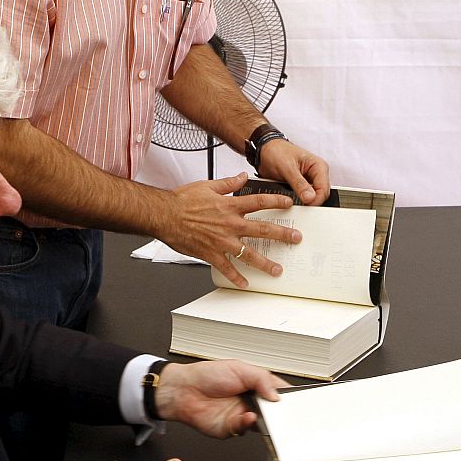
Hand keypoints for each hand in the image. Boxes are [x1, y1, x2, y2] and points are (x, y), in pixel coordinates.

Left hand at [155, 359, 283, 437]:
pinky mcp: (231, 428)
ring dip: (265, 421)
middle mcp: (251, 402)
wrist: (184, 389)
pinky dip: (248, 424)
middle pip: (273, 411)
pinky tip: (247, 417)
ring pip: (262, 424)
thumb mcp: (239, 368)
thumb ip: (262, 379)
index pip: (278, 393)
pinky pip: (245, 429)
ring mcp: (242, 416)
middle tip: (283, 411)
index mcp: (255, 386)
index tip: (297, 400)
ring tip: (264, 412)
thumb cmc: (206, 375)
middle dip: (280, 413)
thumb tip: (277, 394)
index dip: (287, 397)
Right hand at [156, 173, 300, 287]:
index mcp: (230, 206)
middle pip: (263, 230)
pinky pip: (227, 268)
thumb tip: (242, 177)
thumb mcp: (207, 186)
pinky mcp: (211, 254)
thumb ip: (228, 183)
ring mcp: (222, 241)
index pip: (260, 202)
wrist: (164, 215)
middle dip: (282, 235)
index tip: (289, 203)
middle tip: (295, 239)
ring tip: (277, 270)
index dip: (276, 201)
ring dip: (265, 264)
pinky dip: (236, 277)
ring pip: (249, 254)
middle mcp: (230, 224)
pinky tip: (245, 283)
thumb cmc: (182, 200)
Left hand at [256, 139, 330, 205]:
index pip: (324, 189)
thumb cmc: (277, 152)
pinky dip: (297, 201)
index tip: (304, 205)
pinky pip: (303, 198)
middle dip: (310, 203)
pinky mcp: (302, 187)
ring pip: (313, 199)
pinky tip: (289, 200)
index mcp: (319, 166)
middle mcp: (317, 174)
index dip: (316, 200)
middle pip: (321, 195)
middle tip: (297, 206)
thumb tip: (310, 197)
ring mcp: (310, 182)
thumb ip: (299, 183)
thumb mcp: (287, 168)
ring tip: (291, 201)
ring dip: (303, 202)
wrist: (265, 151)